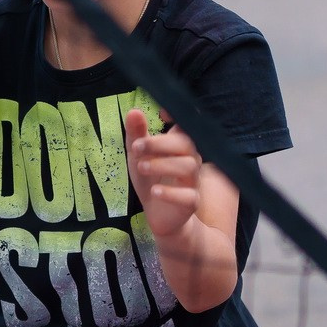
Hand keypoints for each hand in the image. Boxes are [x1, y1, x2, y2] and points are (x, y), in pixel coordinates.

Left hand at [125, 109, 202, 240]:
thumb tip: (134, 112)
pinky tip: (155, 191)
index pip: (186, 125)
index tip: (161, 114)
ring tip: (141, 168)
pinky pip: (188, 196)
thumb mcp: (138, 156)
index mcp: (179, 146)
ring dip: (163, 165)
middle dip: (160, 143)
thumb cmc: (151, 179)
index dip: (179, 117)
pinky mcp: (191, 202)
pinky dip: (171, 192)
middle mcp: (190, 160)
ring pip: (188, 167)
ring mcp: (193, 181)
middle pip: (186, 144)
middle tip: (136, 149)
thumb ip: (136, 134)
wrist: (158, 214)